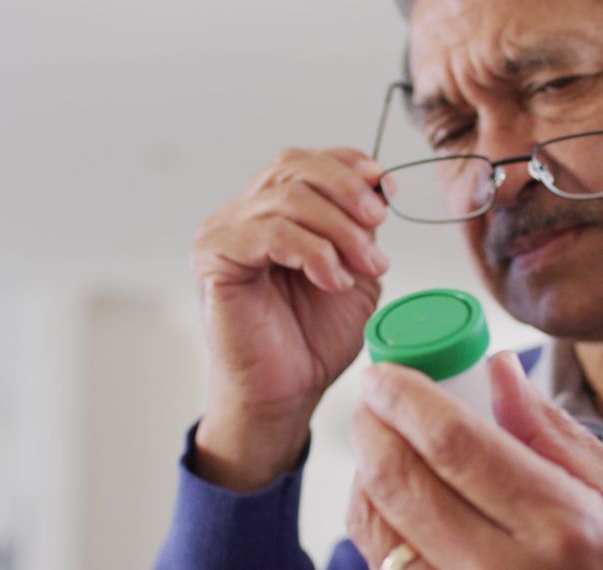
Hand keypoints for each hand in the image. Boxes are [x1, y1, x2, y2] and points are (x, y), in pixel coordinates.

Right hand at [192, 147, 388, 490]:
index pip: (306, 161)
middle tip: (377, 227)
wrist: (285, 393)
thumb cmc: (311, 340)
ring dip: (338, 230)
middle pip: (295, 166)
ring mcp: (224, 232)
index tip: (387, 187)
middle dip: (348, 193)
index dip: (349, 164)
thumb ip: (362, 231)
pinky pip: (269, 231)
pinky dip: (312, 251)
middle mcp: (243, 214)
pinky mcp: (215, 257)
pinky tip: (331, 280)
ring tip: (361, 268)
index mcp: (272, 210)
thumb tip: (380, 188)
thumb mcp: (354, 273)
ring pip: (288, 197)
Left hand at [346, 353, 602, 568]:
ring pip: (375, 527)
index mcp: (562, 526)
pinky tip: (397, 498)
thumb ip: (553, 431)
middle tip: (377, 398)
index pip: (455, 442)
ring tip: (386, 444)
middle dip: (372, 426)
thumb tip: (498, 369)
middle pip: (400, 481)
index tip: (386, 371)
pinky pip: (381, 563)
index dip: (405, 396)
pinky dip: (376, 520)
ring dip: (367, 472)